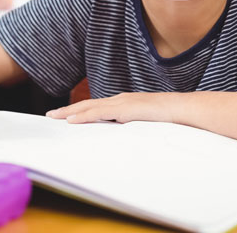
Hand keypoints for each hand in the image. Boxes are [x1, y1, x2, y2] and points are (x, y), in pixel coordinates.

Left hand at [46, 92, 177, 123]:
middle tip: (52, 115)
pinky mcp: (124, 109)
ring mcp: (122, 103)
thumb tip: (127, 136)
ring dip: (71, 112)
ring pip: (89, 107)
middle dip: (69, 110)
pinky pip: (99, 113)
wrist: (184, 110)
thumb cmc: (170, 118)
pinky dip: (83, 116)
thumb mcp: (147, 124)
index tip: (67, 115)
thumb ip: (135, 127)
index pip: (98, 106)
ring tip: (55, 117)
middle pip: (88, 104)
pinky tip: (72, 120)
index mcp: (126, 103)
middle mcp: (121, 100)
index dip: (81, 110)